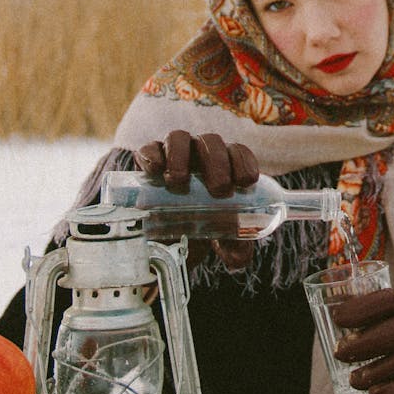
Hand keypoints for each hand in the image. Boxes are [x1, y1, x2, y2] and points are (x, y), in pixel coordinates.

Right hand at [134, 130, 259, 270]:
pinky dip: (152, 155)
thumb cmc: (201, 228)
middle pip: (211, 142)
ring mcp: (173, 155)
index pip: (238, 152)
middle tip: (218, 189)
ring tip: (179, 181)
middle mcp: (200, 155)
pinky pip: (149, 149)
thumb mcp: (221, 240)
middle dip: (217, 162)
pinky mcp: (148, 162)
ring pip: (179, 138)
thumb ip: (235, 246)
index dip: (243, 162)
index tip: (246, 182)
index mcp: (225, 166)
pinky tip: (155, 170)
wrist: (166, 238)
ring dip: (181, 156)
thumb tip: (239, 256)